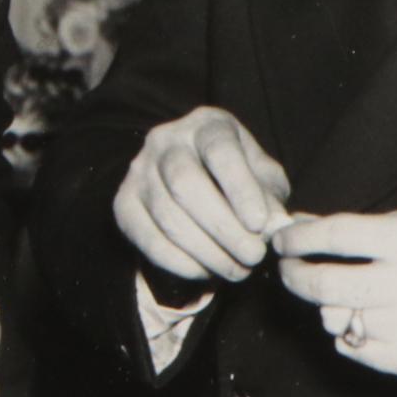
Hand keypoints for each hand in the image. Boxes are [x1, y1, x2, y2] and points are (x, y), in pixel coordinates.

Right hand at [113, 106, 289, 283]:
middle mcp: (166, 141)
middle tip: (253, 256)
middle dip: (223, 227)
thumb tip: (272, 224)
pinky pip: (148, 239)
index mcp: (206, 125)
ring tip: (237, 270)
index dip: (240, 188)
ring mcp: (139, 172)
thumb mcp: (262, 177)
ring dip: (206, 251)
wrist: (192, 185)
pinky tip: (206, 272)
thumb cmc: (237, 179)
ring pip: (167, 216)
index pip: (219, 150)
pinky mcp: (124, 204)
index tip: (260, 224)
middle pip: (186, 183)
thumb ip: (270, 195)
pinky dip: (180, 263)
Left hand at [271, 208, 396, 381]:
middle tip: (288, 270)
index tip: (281, 239)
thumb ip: (368, 227)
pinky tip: (375, 320)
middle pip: (324, 284)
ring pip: (336, 318)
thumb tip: (305, 225)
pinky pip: (353, 347)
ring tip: (350, 295)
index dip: (299, 238)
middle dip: (294, 276)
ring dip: (330, 306)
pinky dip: (352, 333)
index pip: (336, 236)